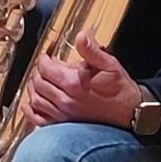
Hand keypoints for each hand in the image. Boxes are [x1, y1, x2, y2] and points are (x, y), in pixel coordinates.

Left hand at [22, 30, 140, 129]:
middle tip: (43, 66)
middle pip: (38, 82)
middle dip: (38, 71)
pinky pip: (39, 120)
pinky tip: (30, 104)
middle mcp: (65, 100)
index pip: (46, 68)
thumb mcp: (110, 65)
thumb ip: (92, 51)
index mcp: (74, 83)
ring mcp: (63, 115)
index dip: (44, 59)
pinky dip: (31, 111)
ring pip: (36, 100)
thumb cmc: (121, 90)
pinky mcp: (64, 125)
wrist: (130, 114)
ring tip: (38, 80)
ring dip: (33, 88)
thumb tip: (81, 36)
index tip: (48, 55)